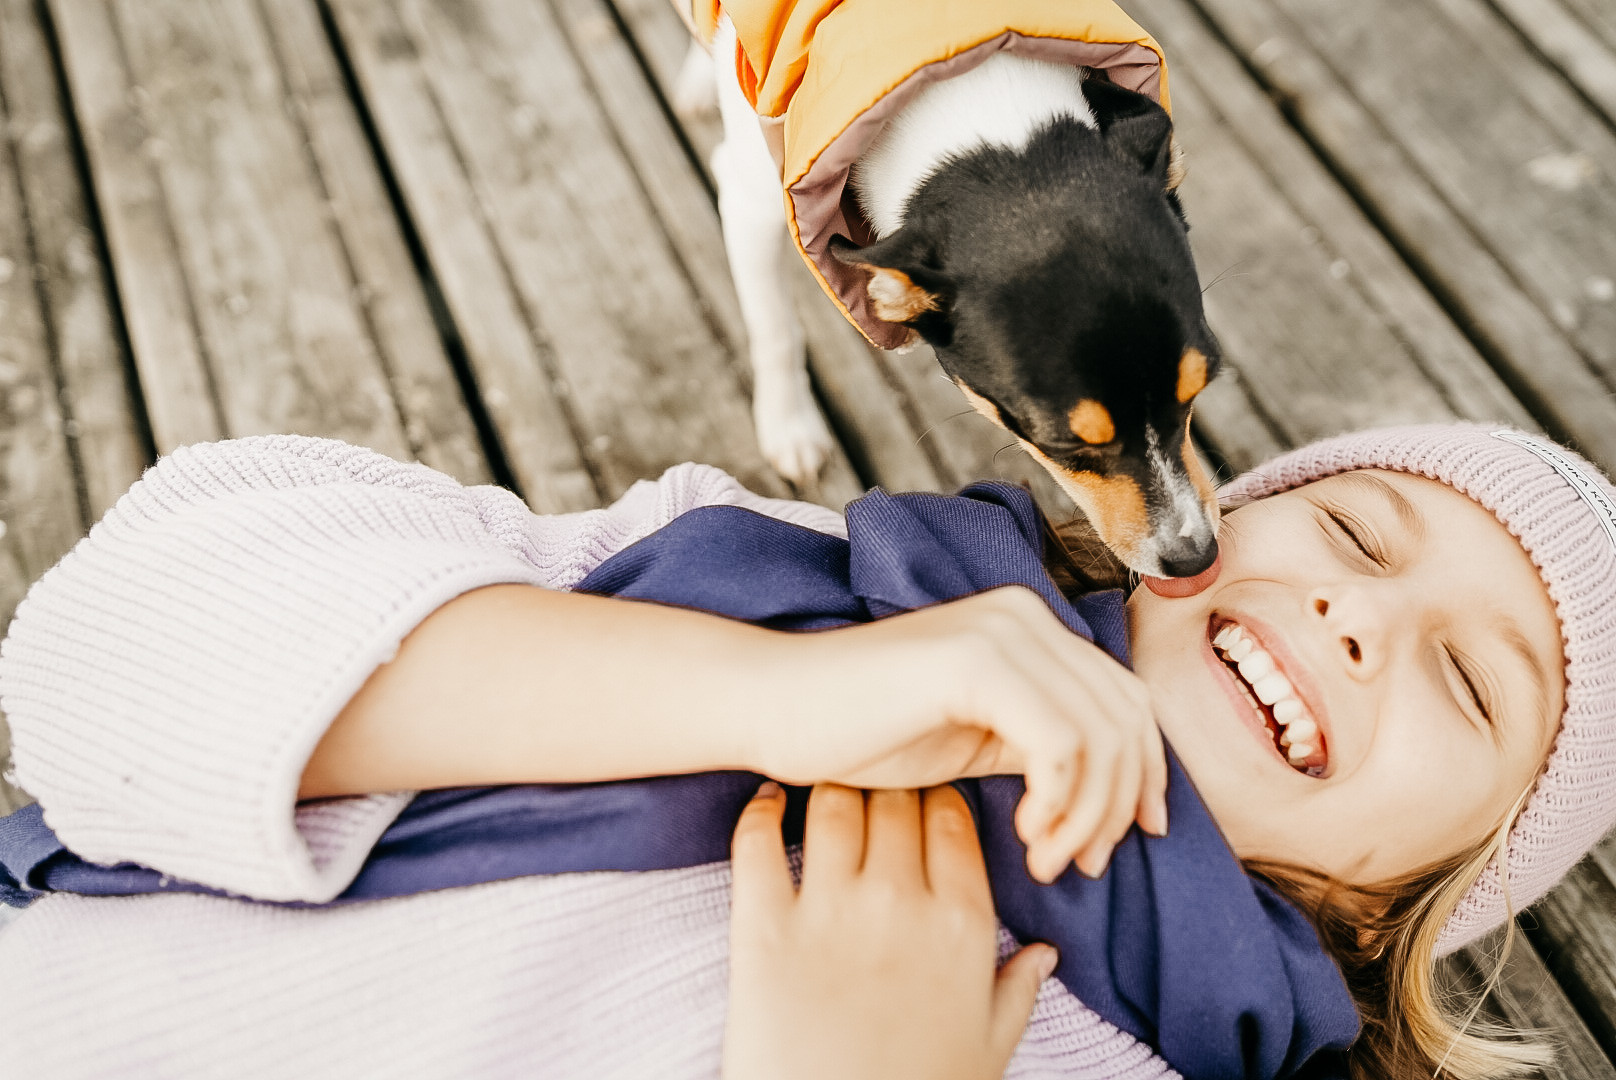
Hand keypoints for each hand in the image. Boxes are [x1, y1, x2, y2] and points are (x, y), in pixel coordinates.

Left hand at [722, 782, 1055, 1079]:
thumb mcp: (987, 1049)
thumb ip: (1017, 990)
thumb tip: (1047, 952)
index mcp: (961, 925)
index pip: (953, 817)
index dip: (936, 800)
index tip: (921, 803)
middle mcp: (899, 902)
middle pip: (895, 798)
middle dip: (886, 786)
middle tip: (871, 788)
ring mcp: (829, 911)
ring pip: (833, 802)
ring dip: (830, 789)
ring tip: (823, 792)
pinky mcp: (763, 928)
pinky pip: (755, 840)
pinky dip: (758, 810)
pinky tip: (765, 801)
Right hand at [749, 586, 1167, 879]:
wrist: (773, 706)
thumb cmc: (860, 731)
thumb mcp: (974, 739)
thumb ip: (1042, 746)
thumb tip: (1116, 793)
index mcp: (1030, 627)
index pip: (1127, 698)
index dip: (1148, 770)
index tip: (1138, 833)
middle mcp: (1025, 616)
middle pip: (1126, 717)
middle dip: (1119, 803)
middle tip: (1083, 863)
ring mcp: (1002, 631)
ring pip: (1101, 735)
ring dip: (1087, 814)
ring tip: (1047, 859)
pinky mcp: (975, 662)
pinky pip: (1059, 743)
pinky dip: (1058, 801)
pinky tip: (1024, 834)